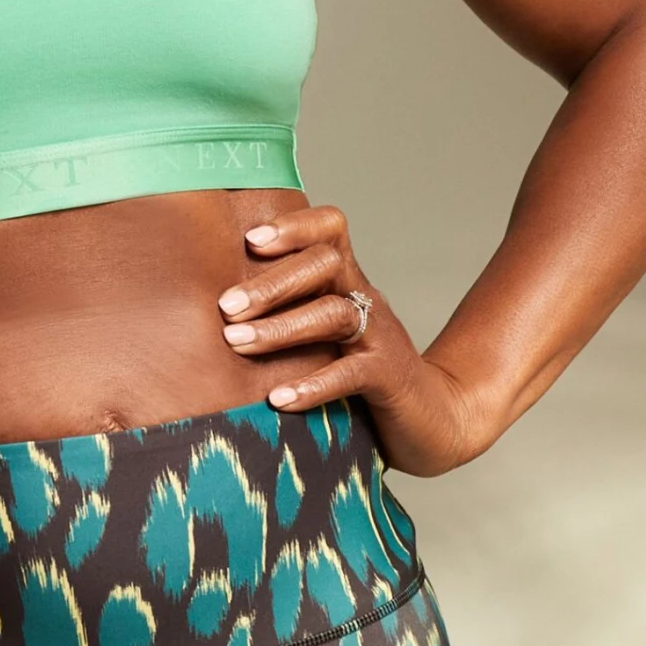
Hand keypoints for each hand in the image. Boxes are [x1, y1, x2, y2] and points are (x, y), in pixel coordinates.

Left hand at [217, 204, 480, 477]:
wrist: (434, 418)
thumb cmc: (360, 373)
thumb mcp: (323, 334)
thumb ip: (284, 312)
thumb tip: (211, 308)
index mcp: (346, 281)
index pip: (330, 230)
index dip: (295, 226)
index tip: (250, 239)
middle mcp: (365, 299)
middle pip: (325, 266)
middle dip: (271, 284)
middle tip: (226, 307)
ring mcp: (380, 337)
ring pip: (334, 315)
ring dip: (281, 328)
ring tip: (236, 342)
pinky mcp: (389, 378)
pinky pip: (351, 374)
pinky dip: (313, 383)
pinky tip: (278, 398)